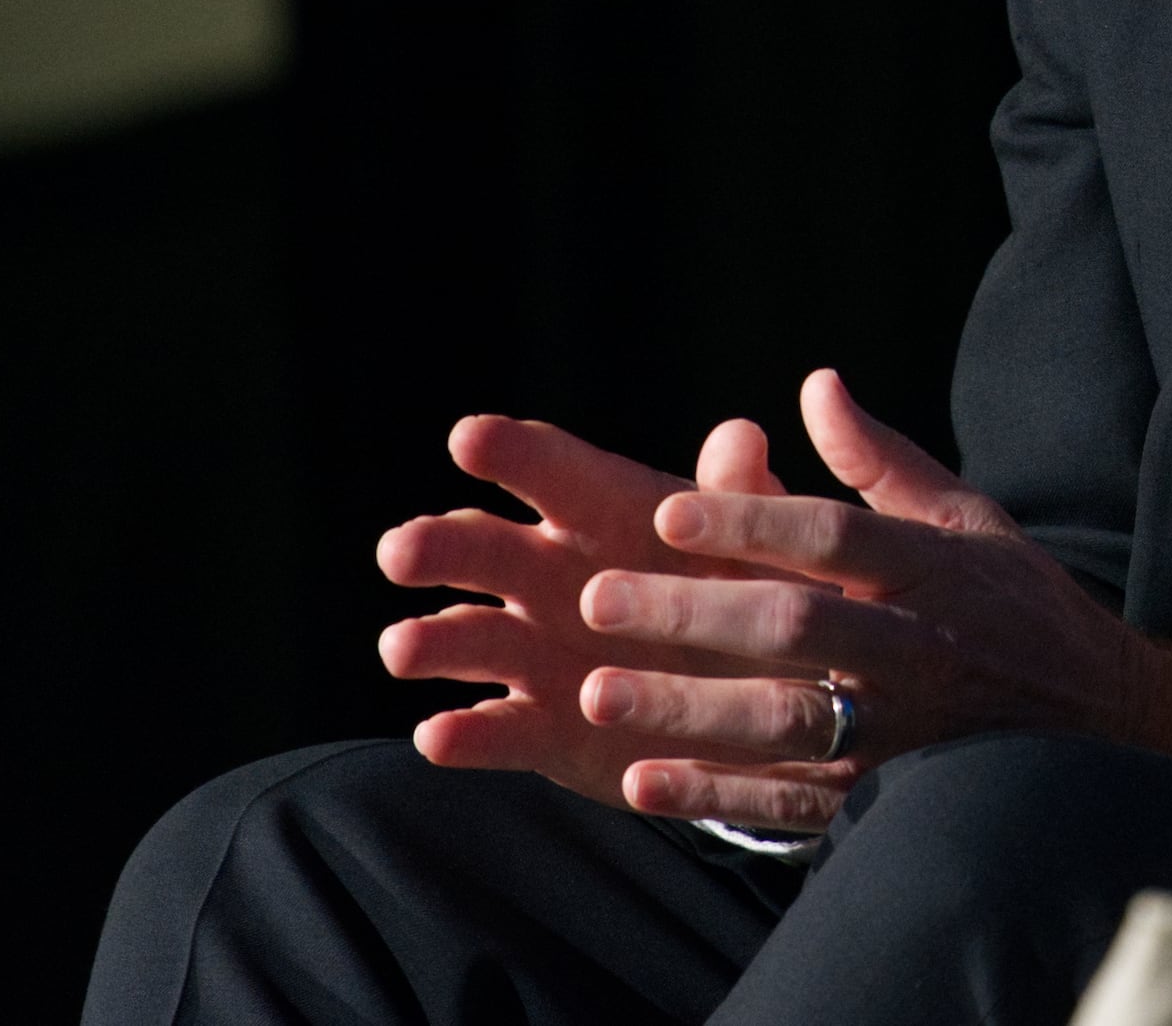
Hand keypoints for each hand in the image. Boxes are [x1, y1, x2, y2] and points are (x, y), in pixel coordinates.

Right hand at [378, 410, 814, 816]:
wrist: (770, 706)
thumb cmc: (758, 597)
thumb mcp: (764, 547)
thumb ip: (742, 503)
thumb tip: (741, 439)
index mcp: (605, 513)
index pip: (551, 471)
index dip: (514, 453)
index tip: (469, 437)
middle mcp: (553, 577)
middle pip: (485, 550)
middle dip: (441, 547)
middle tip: (401, 550)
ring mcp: (539, 655)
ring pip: (471, 640)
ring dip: (434, 641)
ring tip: (403, 646)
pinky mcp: (543, 731)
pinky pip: (496, 731)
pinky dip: (466, 734)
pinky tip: (438, 734)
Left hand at [569, 368, 1171, 828]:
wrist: (1101, 721)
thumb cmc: (1015, 605)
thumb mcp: (969, 518)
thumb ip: (881, 459)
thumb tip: (816, 384)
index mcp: (935, 567)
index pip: (834, 538)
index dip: (751, 523)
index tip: (666, 513)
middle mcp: (917, 648)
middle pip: (796, 627)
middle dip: (693, 614)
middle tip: (598, 599)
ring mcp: (902, 730)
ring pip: (783, 722)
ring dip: (688, 710)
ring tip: (598, 693)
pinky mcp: (886, 796)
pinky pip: (792, 802)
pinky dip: (717, 796)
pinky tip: (645, 782)